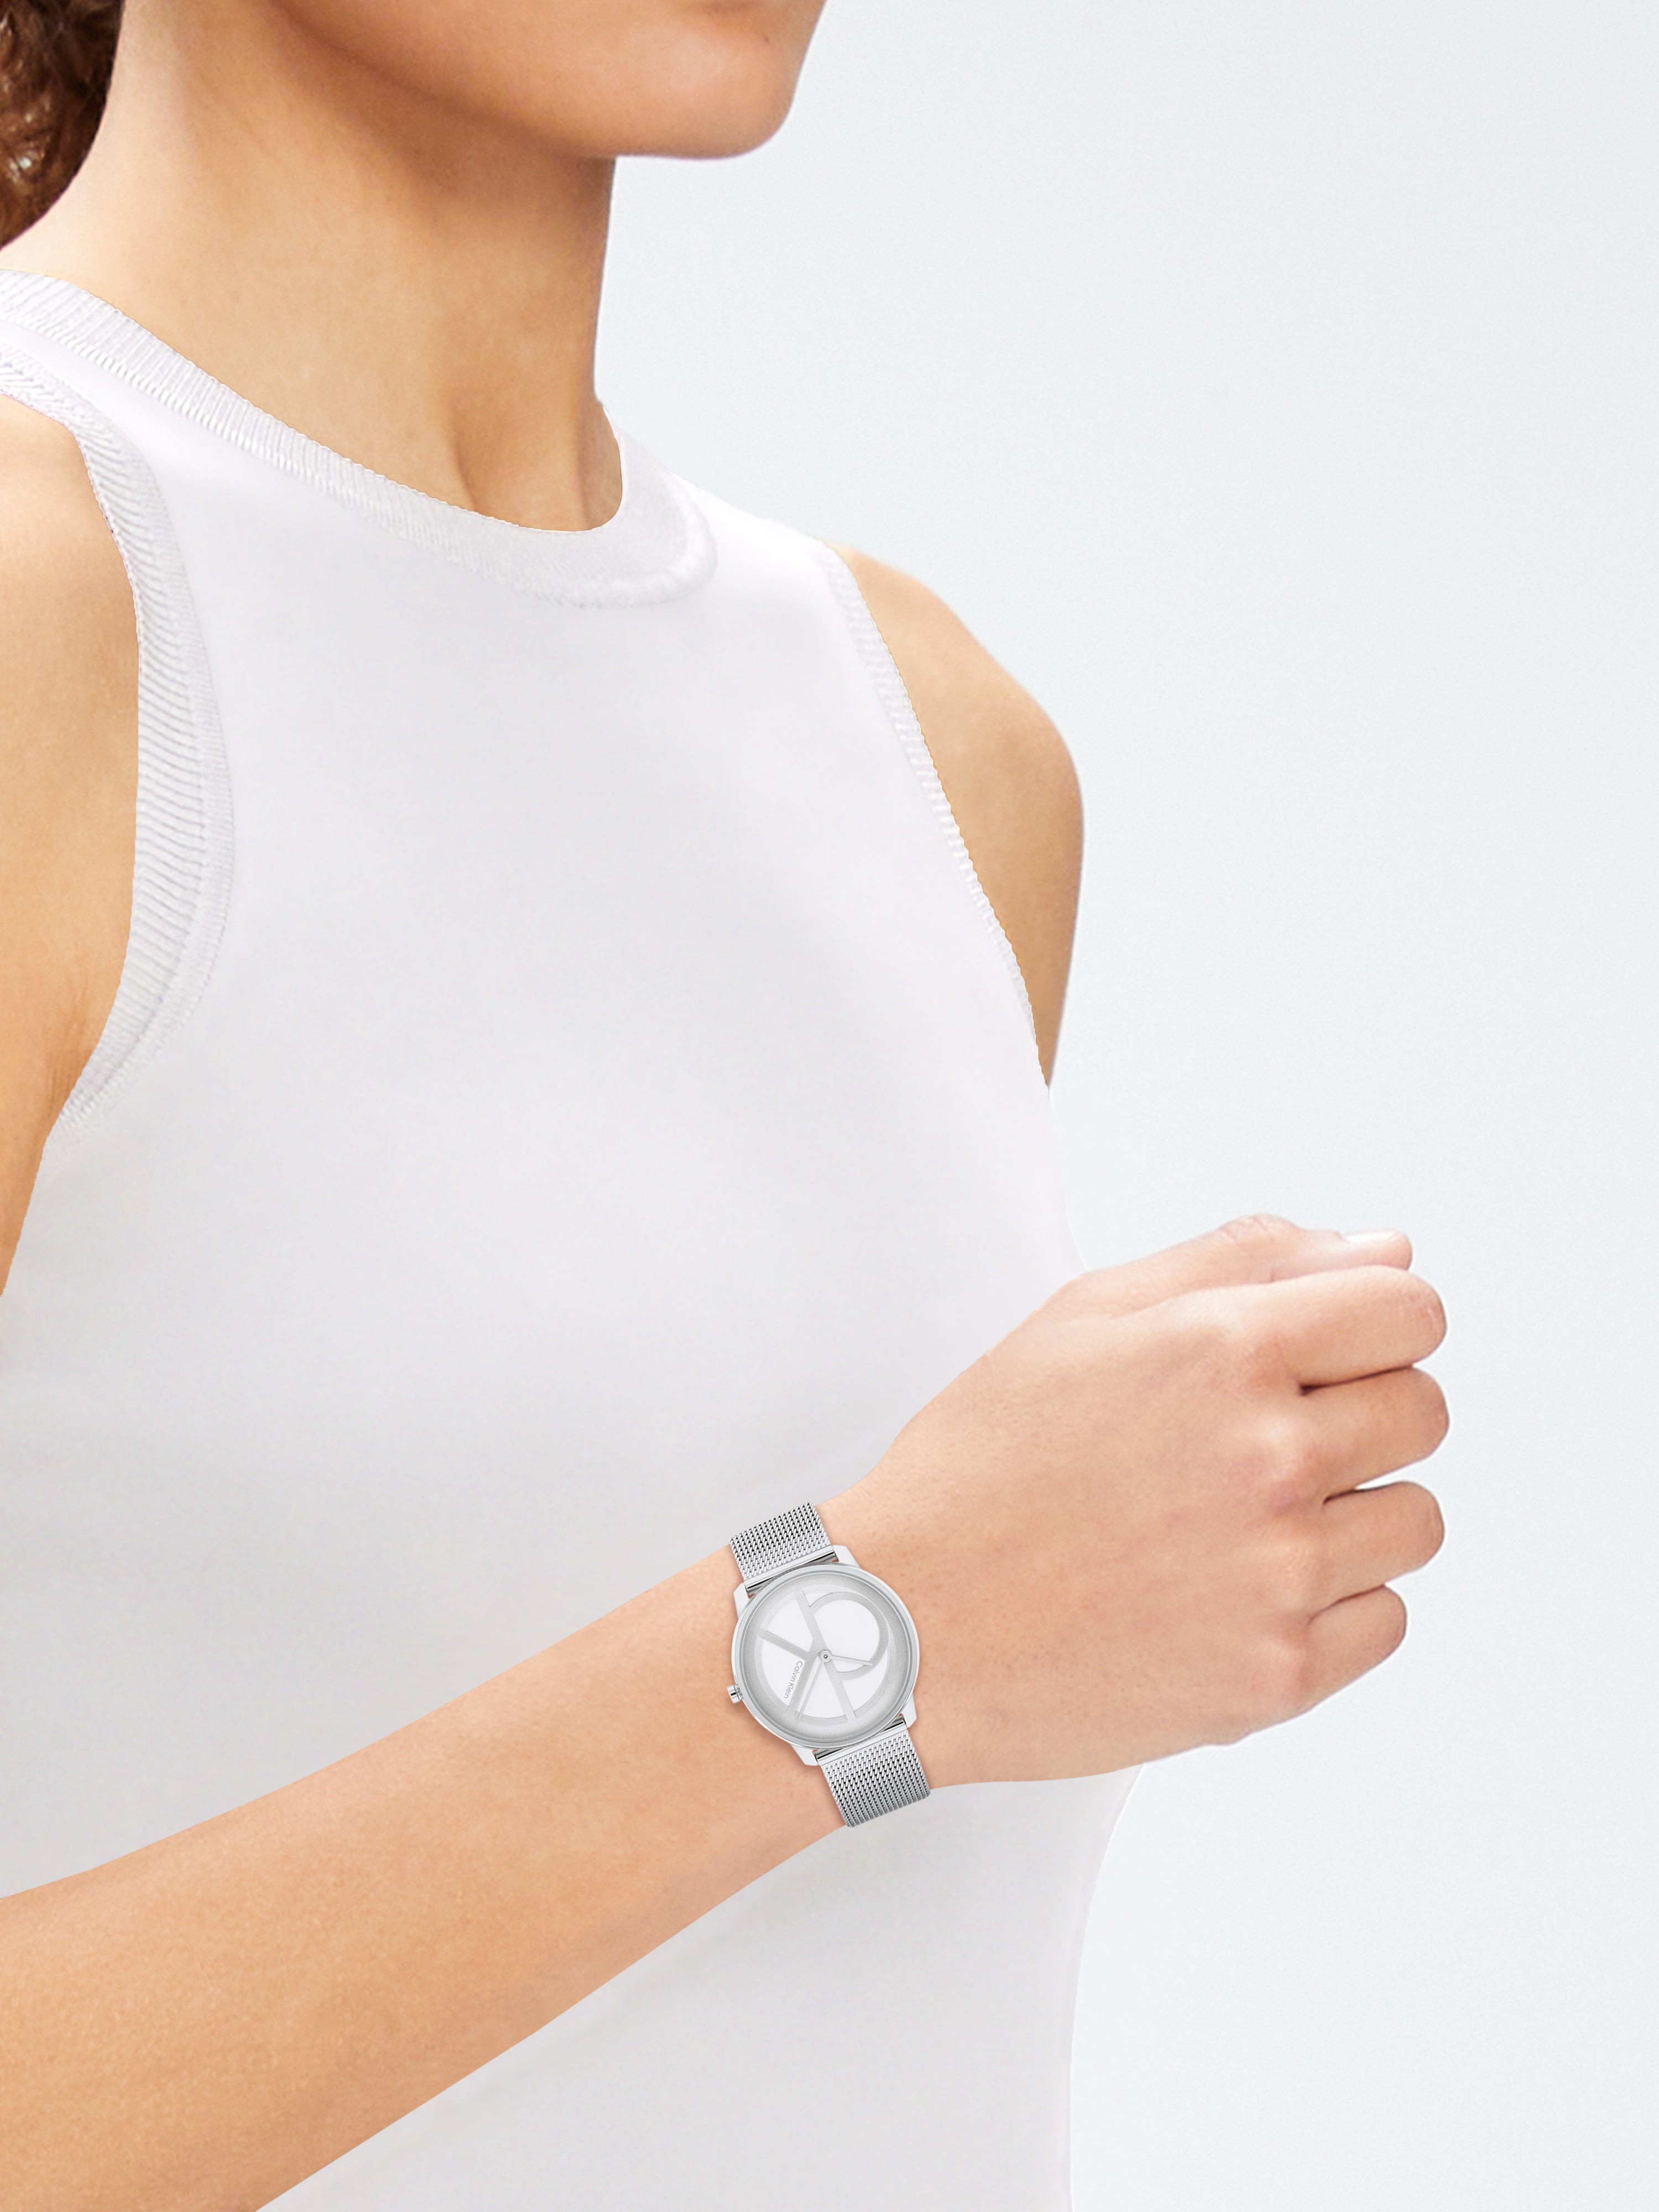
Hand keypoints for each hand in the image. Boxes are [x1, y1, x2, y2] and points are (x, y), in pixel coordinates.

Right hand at [828, 1216, 1447, 1784]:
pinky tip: (1242, 1588)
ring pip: (1414, 1521)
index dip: (1371, 1323)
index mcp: (1223, 1350)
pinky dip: (1334, 1605)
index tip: (1330, 1351)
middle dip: (1359, 1412)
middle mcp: (1267, 1458)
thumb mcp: (1087, 1316)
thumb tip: (1383, 1248)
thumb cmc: (982, 1468)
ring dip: (1351, 1513)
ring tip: (1244, 1521)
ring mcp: (1278, 1575)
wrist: (906, 1625)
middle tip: (1260, 1441)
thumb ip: (1245, 1260)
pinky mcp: (1277, 1675)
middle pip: (1421, 1412)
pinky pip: (1385, 1621)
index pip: (1409, 1310)